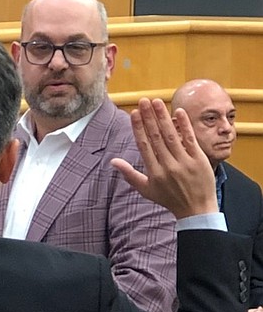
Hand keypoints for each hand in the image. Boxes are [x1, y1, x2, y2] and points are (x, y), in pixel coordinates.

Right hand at [111, 99, 217, 218]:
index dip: (138, 128)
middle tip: (144, 101)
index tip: (134, 113)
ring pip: (171, 136)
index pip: (144, 145)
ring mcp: (184, 162)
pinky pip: (190, 140)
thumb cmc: (169, 199)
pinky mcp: (199, 160)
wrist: (196, 210)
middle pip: (156, 137)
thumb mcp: (146, 189)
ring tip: (157, 102)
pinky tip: (178, 112)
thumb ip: (129, 174)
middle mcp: (168, 166)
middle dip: (149, 117)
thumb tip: (113, 161)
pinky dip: (184, 125)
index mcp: (154, 172)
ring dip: (163, 117)